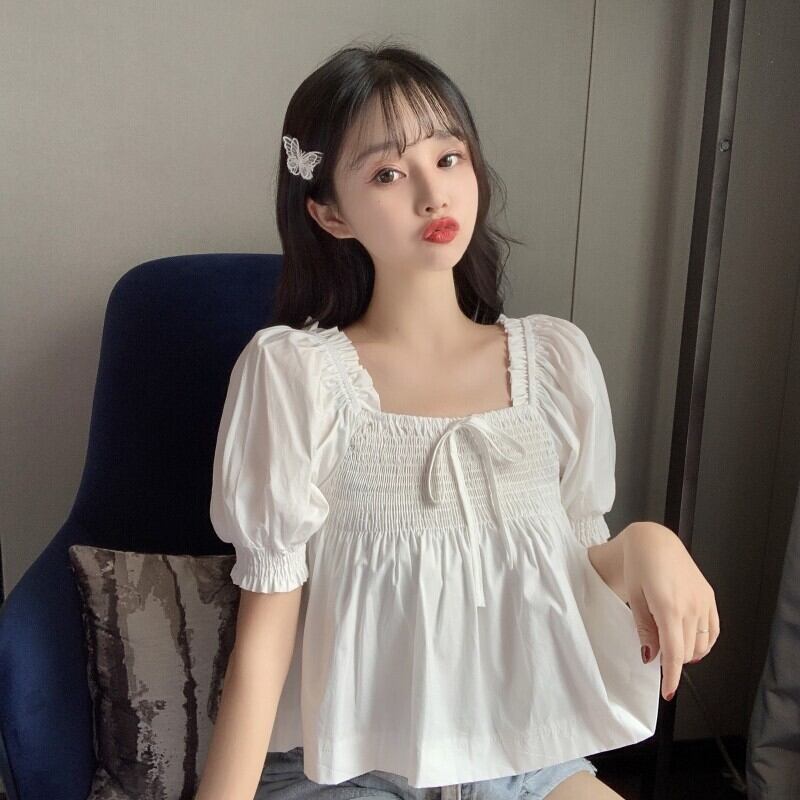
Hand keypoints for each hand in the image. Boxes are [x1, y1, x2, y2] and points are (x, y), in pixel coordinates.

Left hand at [622, 523, 719, 700]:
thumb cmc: (637, 565)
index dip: (672, 677)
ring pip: (703, 644)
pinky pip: (713, 630)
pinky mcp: (710, 597)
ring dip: (688, 652)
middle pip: (687, 651)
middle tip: (657, 657)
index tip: (668, 692)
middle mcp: (691, 605)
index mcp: (669, 606)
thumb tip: (651, 657)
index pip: (674, 652)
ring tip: (670, 645)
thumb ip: (644, 629)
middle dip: (673, 662)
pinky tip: (690, 641)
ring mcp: (704, 601)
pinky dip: (704, 642)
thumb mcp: (633, 598)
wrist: (653, 541)